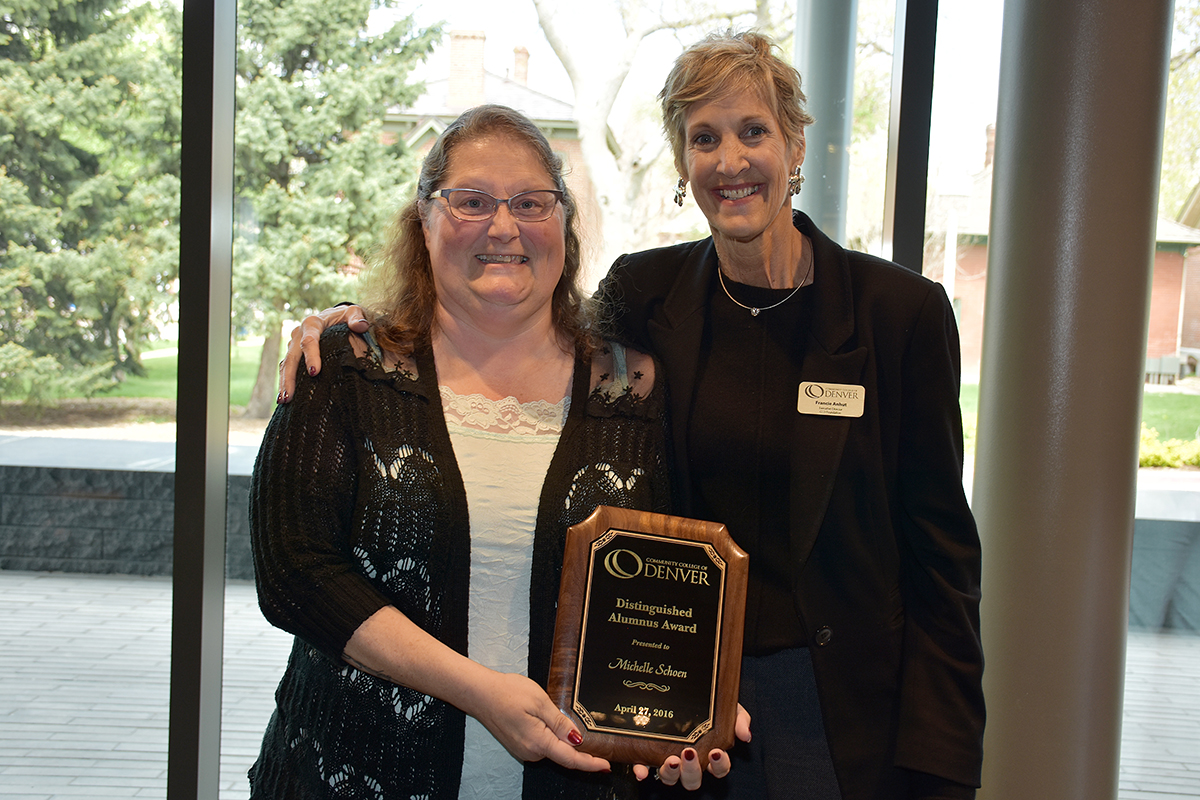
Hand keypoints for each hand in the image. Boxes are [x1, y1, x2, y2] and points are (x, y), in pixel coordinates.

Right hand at [277, 304, 368, 402]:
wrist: (333, 317)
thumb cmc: (345, 317)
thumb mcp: (353, 313)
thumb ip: (357, 318)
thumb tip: (361, 326)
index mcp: (313, 323)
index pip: (309, 340)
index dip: (311, 356)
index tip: (314, 372)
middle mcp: (298, 333)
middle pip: (292, 356)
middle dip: (290, 377)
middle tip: (290, 396)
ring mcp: (293, 344)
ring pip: (286, 364)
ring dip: (284, 382)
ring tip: (284, 401)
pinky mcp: (293, 353)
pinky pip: (287, 368)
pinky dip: (285, 382)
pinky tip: (284, 398)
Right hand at [471, 671, 611, 772]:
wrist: (480, 693)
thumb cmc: (508, 693)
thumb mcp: (540, 702)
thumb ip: (560, 722)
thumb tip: (578, 739)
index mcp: (538, 742)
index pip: (570, 759)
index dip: (590, 764)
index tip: (606, 765)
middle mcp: (531, 752)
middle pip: (563, 754)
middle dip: (577, 745)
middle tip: (587, 727)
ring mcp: (523, 750)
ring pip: (552, 748)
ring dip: (561, 738)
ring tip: (554, 712)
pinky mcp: (519, 745)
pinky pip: (541, 744)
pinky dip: (550, 736)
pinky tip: (546, 719)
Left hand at [632, 703, 750, 788]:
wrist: (686, 681)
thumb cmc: (709, 702)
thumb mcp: (728, 706)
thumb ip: (739, 718)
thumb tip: (745, 735)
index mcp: (710, 752)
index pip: (719, 769)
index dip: (719, 765)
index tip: (716, 752)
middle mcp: (690, 761)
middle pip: (693, 779)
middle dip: (692, 771)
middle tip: (689, 753)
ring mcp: (669, 759)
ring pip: (671, 778)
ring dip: (670, 773)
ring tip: (670, 760)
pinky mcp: (649, 753)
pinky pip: (644, 768)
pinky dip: (642, 771)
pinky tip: (641, 770)